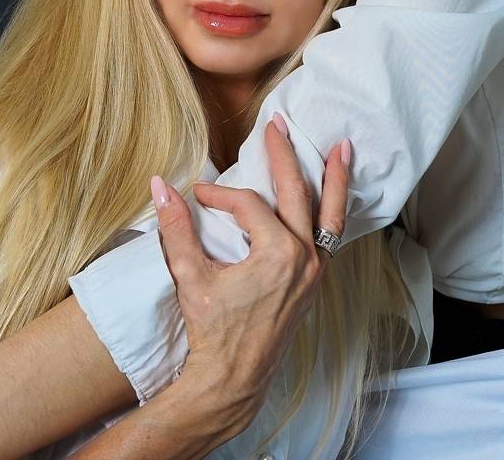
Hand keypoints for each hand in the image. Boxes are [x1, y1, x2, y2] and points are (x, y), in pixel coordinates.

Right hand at [150, 114, 349, 430]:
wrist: (233, 379)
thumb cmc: (213, 332)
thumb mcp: (190, 277)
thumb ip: (177, 228)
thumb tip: (160, 186)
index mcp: (277, 254)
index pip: (247, 204)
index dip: (219, 194)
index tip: (197, 196)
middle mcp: (304, 259)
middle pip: (297, 193)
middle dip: (286, 155)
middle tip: (278, 124)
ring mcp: (315, 271)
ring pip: (330, 214)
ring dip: (333, 179)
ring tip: (343, 148)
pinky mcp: (315, 282)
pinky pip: (330, 237)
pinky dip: (333, 211)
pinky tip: (333, 196)